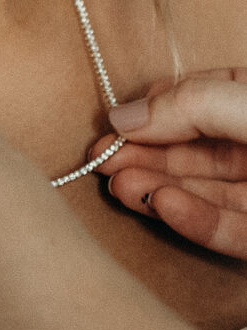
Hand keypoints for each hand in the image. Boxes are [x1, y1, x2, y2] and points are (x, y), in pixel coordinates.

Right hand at [91, 68, 246, 256]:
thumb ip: (193, 106)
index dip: (153, 111)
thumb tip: (125, 117)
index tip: (116, 124)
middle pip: (192, 151)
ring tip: (118, 187)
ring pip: (204, 192)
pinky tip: (160, 205)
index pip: (197, 98)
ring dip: (157, 189)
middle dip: (144, 156)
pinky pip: (228, 230)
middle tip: (101, 162)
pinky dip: (193, 221)